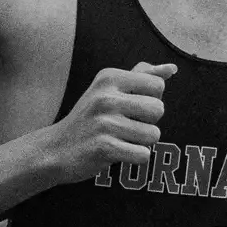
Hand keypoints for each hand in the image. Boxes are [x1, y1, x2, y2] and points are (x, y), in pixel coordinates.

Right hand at [41, 62, 175, 185]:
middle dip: (148, 122)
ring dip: (141, 142)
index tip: (130, 107)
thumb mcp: (108, 89)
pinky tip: (117, 152)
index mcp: (109, 78)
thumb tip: (171, 68)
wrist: (55, 149)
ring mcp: (104, 122)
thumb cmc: (89, 118)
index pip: (157, 86)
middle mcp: (106, 97)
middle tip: (125, 126)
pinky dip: (135, 158)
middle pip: (158, 110)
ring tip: (119, 139)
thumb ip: (142, 76)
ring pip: (153, 135)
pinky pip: (143, 154)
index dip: (150, 100)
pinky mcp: (104, 147)